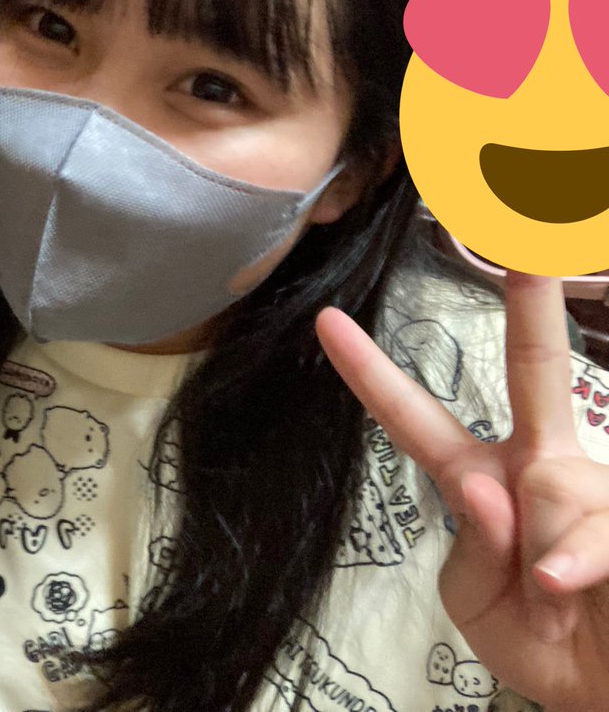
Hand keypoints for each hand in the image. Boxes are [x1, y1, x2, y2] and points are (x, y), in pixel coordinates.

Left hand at [317, 272, 608, 710]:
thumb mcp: (474, 601)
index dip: (370, 371)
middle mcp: (538, 468)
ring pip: (556, 491)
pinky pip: (591, 534)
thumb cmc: (534, 637)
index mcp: (477, 478)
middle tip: (528, 243)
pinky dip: (570, 568)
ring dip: (537, 562)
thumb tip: (491, 487)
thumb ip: (475, 546)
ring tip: (547, 601)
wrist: (599, 690)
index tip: (328, 320)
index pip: (413, 417)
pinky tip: (559, 585)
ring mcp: (590, 488)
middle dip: (531, 304)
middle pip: (534, 371)